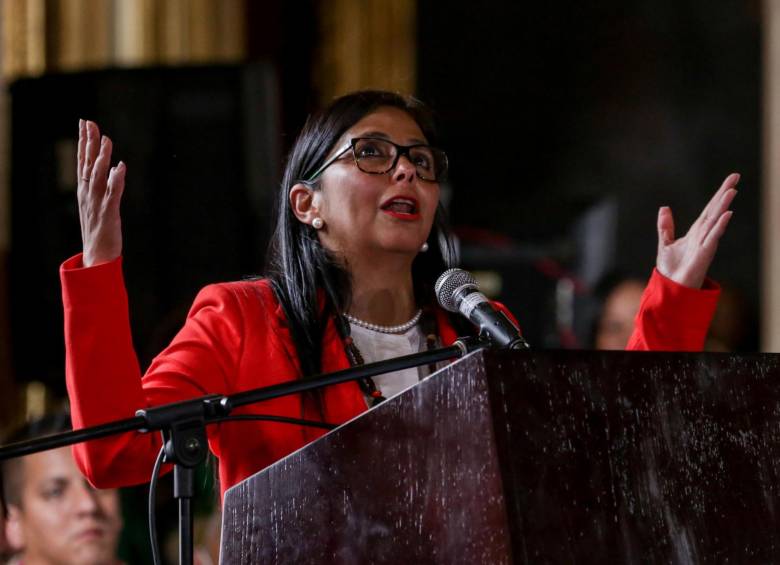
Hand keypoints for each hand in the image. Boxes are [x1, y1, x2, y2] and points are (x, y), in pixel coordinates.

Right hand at [77, 119, 125, 266]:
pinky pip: (113, 193)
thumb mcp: (99, 204)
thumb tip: (113, 168)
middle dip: (89, 142)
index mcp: (85, 190)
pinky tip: (119, 167)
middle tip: (89, 122)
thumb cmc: (100, 230)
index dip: (85, 141)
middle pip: (87, 163)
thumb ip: (104, 185)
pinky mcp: (109, 212)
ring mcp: (97, 202)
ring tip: (107, 140)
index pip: (83, 161)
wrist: (97, 254)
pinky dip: (116, 179)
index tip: (84, 123)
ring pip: (97, 175)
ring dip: (101, 157)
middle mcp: (88, 193)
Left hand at [656, 173, 738, 288]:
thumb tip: (664, 207)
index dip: (718, 195)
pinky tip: (727, 214)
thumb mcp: (666, 243)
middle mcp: (703, 235)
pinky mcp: (704, 253)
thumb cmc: (672, 269)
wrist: (671, 287)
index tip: (730, 181)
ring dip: (723, 206)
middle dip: (724, 194)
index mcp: (696, 231)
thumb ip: (666, 226)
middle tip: (735, 177)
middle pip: (715, 210)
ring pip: (716, 221)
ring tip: (731, 191)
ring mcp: (705, 243)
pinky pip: (713, 237)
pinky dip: (719, 226)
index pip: (709, 209)